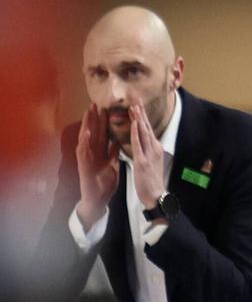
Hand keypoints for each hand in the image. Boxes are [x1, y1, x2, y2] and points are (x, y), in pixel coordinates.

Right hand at [75, 104, 118, 229]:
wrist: (98, 199)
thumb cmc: (104, 182)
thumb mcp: (112, 164)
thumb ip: (113, 152)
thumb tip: (117, 140)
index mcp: (101, 152)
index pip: (104, 133)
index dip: (106, 121)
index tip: (108, 108)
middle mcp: (93, 152)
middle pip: (94, 132)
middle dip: (95, 118)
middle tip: (95, 102)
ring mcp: (87, 158)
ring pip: (87, 138)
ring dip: (87, 125)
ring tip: (88, 111)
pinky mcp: (83, 165)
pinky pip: (84, 152)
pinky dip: (85, 142)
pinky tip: (86, 132)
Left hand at [129, 103, 165, 209]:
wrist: (155, 195)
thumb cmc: (151, 180)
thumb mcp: (150, 162)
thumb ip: (146, 150)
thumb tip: (142, 141)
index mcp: (155, 148)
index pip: (147, 128)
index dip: (142, 116)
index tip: (137, 103)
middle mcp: (154, 148)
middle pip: (146, 127)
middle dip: (141, 112)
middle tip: (136, 97)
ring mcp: (149, 154)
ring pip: (143, 132)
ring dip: (139, 119)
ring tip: (134, 106)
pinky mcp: (142, 161)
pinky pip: (138, 144)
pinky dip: (136, 133)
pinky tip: (134, 124)